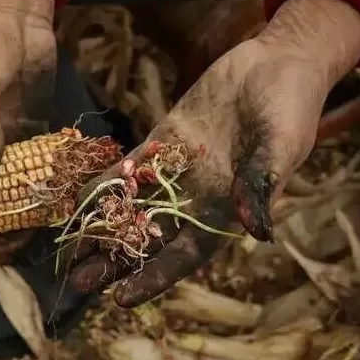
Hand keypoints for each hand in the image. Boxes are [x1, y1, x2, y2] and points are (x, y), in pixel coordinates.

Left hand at [68, 0, 359, 307]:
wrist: (278, 61)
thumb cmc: (291, 107)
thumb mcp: (281, 145)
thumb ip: (262, 185)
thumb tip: (258, 232)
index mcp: (227, 209)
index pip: (185, 254)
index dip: (153, 277)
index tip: (120, 297)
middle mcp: (197, 197)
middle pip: (150, 238)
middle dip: (116, 261)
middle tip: (78, 281)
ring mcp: (177, 171)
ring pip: (133, 207)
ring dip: (102, 228)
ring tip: (69, 251)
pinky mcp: (163, 141)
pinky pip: (128, 169)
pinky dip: (104, 185)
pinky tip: (76, 200)